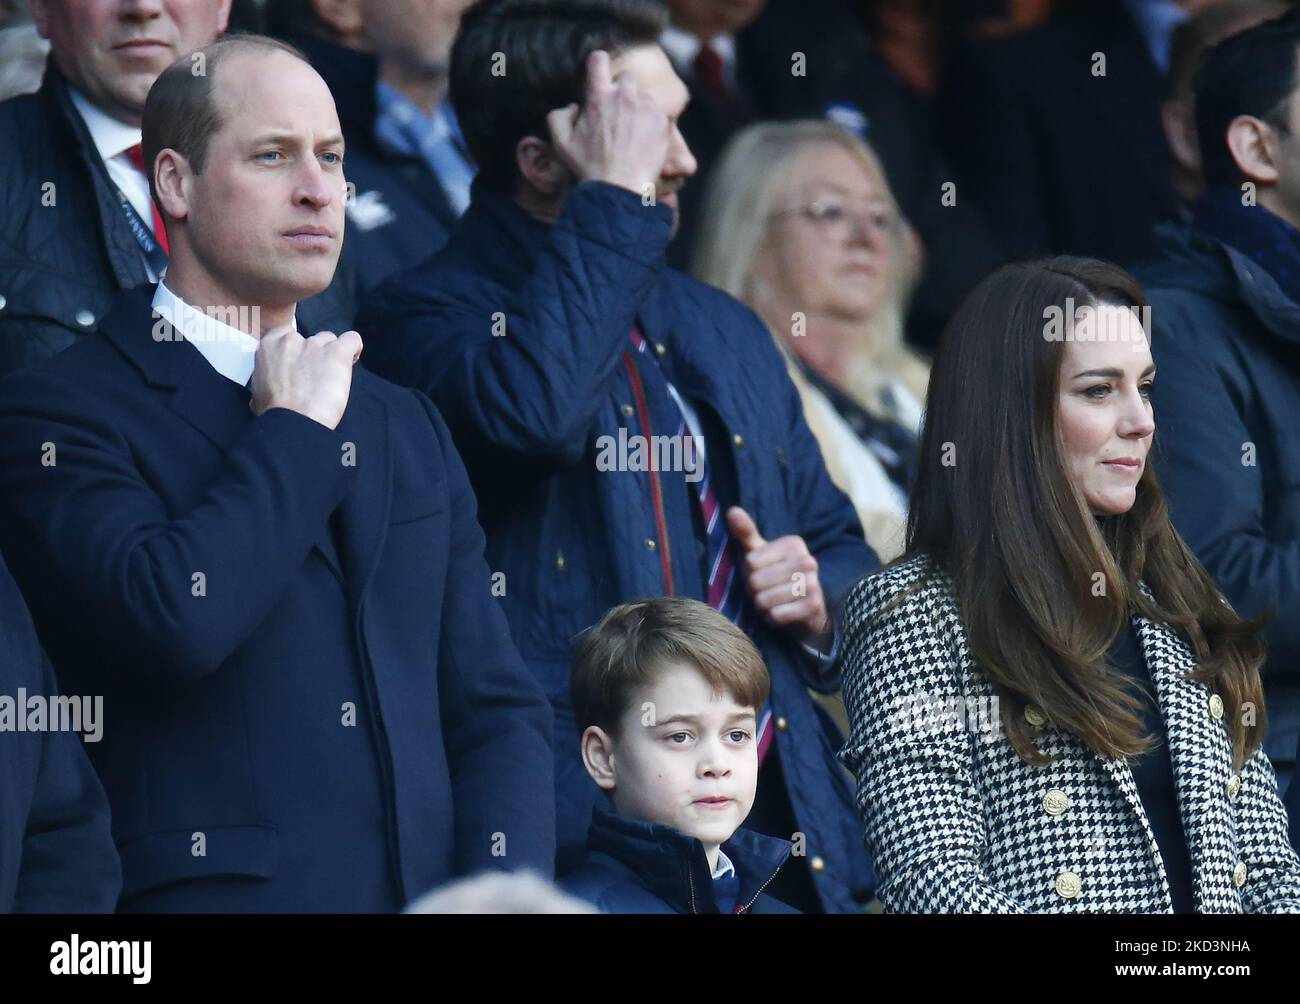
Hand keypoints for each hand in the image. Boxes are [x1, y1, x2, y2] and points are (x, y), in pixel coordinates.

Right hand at [249, 328, 362, 430]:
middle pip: (310, 338)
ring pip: (330, 340)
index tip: (302, 363)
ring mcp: (314, 344)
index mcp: (269, 345)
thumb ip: (268, 375)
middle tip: (316, 377)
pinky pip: (352, 340)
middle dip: (314, 354)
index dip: (297, 348)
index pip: (287, 332)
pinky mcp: (337, 352)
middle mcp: (291, 339)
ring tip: (333, 377)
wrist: (294, 422)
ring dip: (332, 355)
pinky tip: (351, 360)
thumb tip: (272, 381)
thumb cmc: (274, 412)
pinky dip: (354, 348)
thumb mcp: (259, 389)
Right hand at [545, 49, 668, 195]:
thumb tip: (572, 106)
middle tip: (620, 112)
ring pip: (645, 97)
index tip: (600, 72)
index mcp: (598, 97)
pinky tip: (646, 143)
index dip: (599, 62)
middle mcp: (624, 96)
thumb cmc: (589, 167)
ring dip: (640, 109)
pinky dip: (654, 125)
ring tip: (634, 133)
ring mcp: (646, 107)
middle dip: (624, 90)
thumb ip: (558, 117)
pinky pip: (660, 115)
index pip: (598, 60)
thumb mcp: (561, 144)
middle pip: (627, 76)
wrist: (619, 188)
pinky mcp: (663, 121)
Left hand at [727, 506, 830, 644]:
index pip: (751, 562)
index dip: (750, 573)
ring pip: (764, 599)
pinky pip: (776, 615)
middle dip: (755, 592)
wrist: (806, 609)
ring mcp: (813, 584)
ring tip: (773, 603)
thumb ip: (746, 533)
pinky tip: (782, 614)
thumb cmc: (776, 577)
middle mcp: (807, 560)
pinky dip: (773, 618)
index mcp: (793, 544)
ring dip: (763, 606)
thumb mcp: (760, 554)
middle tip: (766, 592)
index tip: (763, 574)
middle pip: (756, 581)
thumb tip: (732, 510)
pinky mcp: (814, 606)